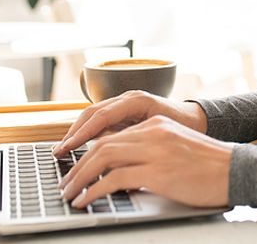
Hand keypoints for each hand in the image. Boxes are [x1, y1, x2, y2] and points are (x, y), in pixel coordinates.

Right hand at [52, 90, 207, 157]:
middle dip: (73, 132)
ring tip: (63, 150)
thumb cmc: (184, 127)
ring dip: (77, 132)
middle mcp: (127, 98)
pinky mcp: (124, 112)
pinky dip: (87, 132)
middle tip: (58, 152)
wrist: (197, 119)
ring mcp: (125, 104)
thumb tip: (113, 157)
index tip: (67, 148)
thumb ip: (136, 140)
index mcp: (136, 100)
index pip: (101, 116)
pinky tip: (78, 147)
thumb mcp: (161, 134)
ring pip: (93, 116)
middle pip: (91, 113)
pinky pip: (100, 121)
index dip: (82, 133)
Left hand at [58, 115, 233, 208]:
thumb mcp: (176, 149)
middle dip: (77, 165)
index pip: (111, 134)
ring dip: (80, 177)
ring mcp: (154, 149)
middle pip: (101, 143)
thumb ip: (150, 153)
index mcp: (156, 124)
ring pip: (102, 157)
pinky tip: (86, 200)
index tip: (74, 167)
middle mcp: (152, 131)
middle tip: (65, 183)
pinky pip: (113, 178)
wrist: (236, 170)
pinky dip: (93, 190)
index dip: (87, 151)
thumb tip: (122, 174)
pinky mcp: (157, 170)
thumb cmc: (210, 166)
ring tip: (69, 193)